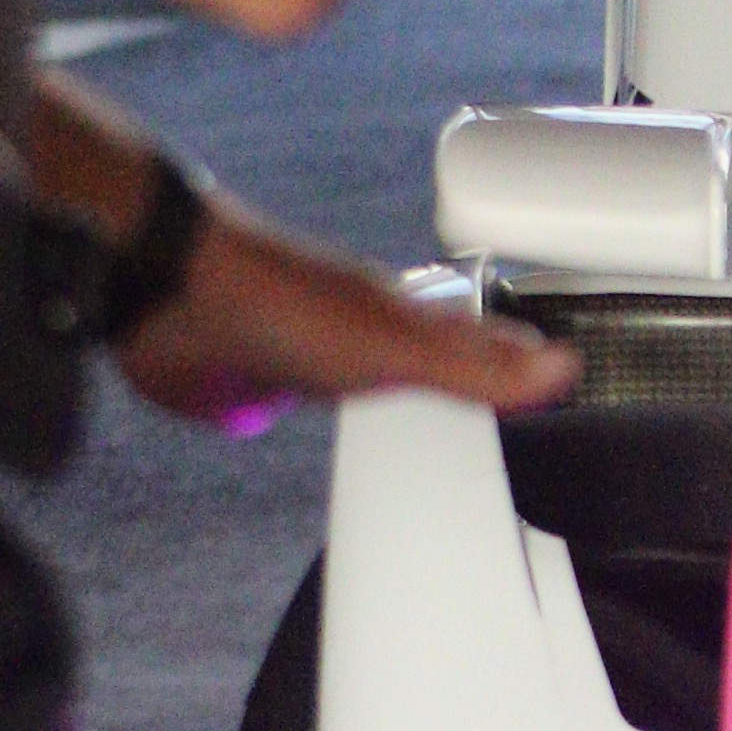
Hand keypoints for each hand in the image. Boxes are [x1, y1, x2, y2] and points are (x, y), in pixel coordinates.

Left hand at [119, 202, 577, 429]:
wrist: (171, 299)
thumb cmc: (285, 306)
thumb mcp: (398, 346)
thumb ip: (475, 367)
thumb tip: (560, 369)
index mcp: (408, 320)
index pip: (483, 342)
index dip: (520, 360)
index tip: (560, 374)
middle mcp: (367, 336)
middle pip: (433, 362)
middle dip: (470, 381)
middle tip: (509, 403)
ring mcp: (314, 359)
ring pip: (375, 385)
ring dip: (401, 405)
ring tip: (433, 430)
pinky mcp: (261, 386)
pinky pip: (312, 410)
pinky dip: (331, 422)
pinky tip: (332, 431)